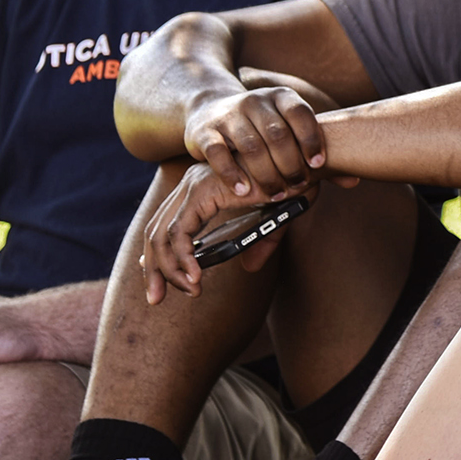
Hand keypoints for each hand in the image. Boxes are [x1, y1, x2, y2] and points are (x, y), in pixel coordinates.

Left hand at [138, 161, 353, 302]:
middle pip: (155, 231)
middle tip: (156, 298)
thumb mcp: (274, 219)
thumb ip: (258, 242)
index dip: (157, 255)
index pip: (166, 224)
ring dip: (168, 269)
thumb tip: (249, 267)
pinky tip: (195, 277)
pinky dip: (182, 258)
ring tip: (188, 291)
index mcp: (202, 188)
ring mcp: (194, 185)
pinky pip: (180, 231)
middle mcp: (191, 183)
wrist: (307, 161)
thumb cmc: (295, 182)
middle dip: (153, 269)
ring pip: (161, 235)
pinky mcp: (202, 191)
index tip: (158, 281)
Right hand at [180, 68, 340, 201]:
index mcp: (281, 97)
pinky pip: (218, 154)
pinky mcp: (205, 132)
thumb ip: (317, 152)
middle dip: (290, 165)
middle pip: (277, 135)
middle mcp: (255, 101)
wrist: (210, 109)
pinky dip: (232, 174)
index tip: (318, 165)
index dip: (312, 139)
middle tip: (297, 187)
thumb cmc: (262, 127)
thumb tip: (354, 179)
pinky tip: (243, 191)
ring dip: (265, 174)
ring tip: (275, 195)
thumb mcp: (288, 130)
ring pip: (250, 147)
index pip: (301, 114)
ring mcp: (229, 115)